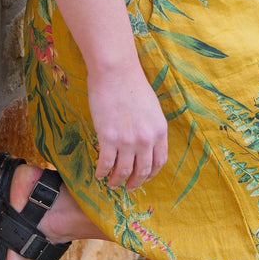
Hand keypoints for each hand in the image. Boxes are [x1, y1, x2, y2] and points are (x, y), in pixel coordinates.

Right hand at [86, 59, 168, 190]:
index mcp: (159, 131)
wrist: (115, 72)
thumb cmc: (132, 84)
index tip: (143, 177)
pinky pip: (105, 163)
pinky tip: (99, 174)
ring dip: (117, 181)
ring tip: (112, 184)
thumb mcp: (151, 108)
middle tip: (128, 186)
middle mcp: (146, 139)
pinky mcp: (108, 138)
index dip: (151, 173)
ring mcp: (127, 141)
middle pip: (143, 171)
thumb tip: (144, 144)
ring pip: (123, 171)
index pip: (159, 161)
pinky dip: (102, 172)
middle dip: (135, 182)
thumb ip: (150, 128)